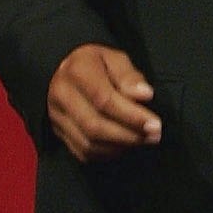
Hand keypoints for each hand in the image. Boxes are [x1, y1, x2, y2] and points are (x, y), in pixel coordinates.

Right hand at [47, 44, 161, 161]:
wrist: (67, 72)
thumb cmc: (98, 65)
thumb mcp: (115, 58)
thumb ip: (129, 76)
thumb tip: (145, 95)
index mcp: (77, 70)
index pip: (104, 99)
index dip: (131, 115)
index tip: (155, 124)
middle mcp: (61, 94)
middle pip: (94, 125)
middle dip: (128, 135)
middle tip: (154, 136)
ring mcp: (56, 116)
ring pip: (89, 143)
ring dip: (120, 146)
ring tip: (143, 141)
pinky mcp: (59, 133)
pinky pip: (84, 152)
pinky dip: (108, 153)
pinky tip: (124, 146)